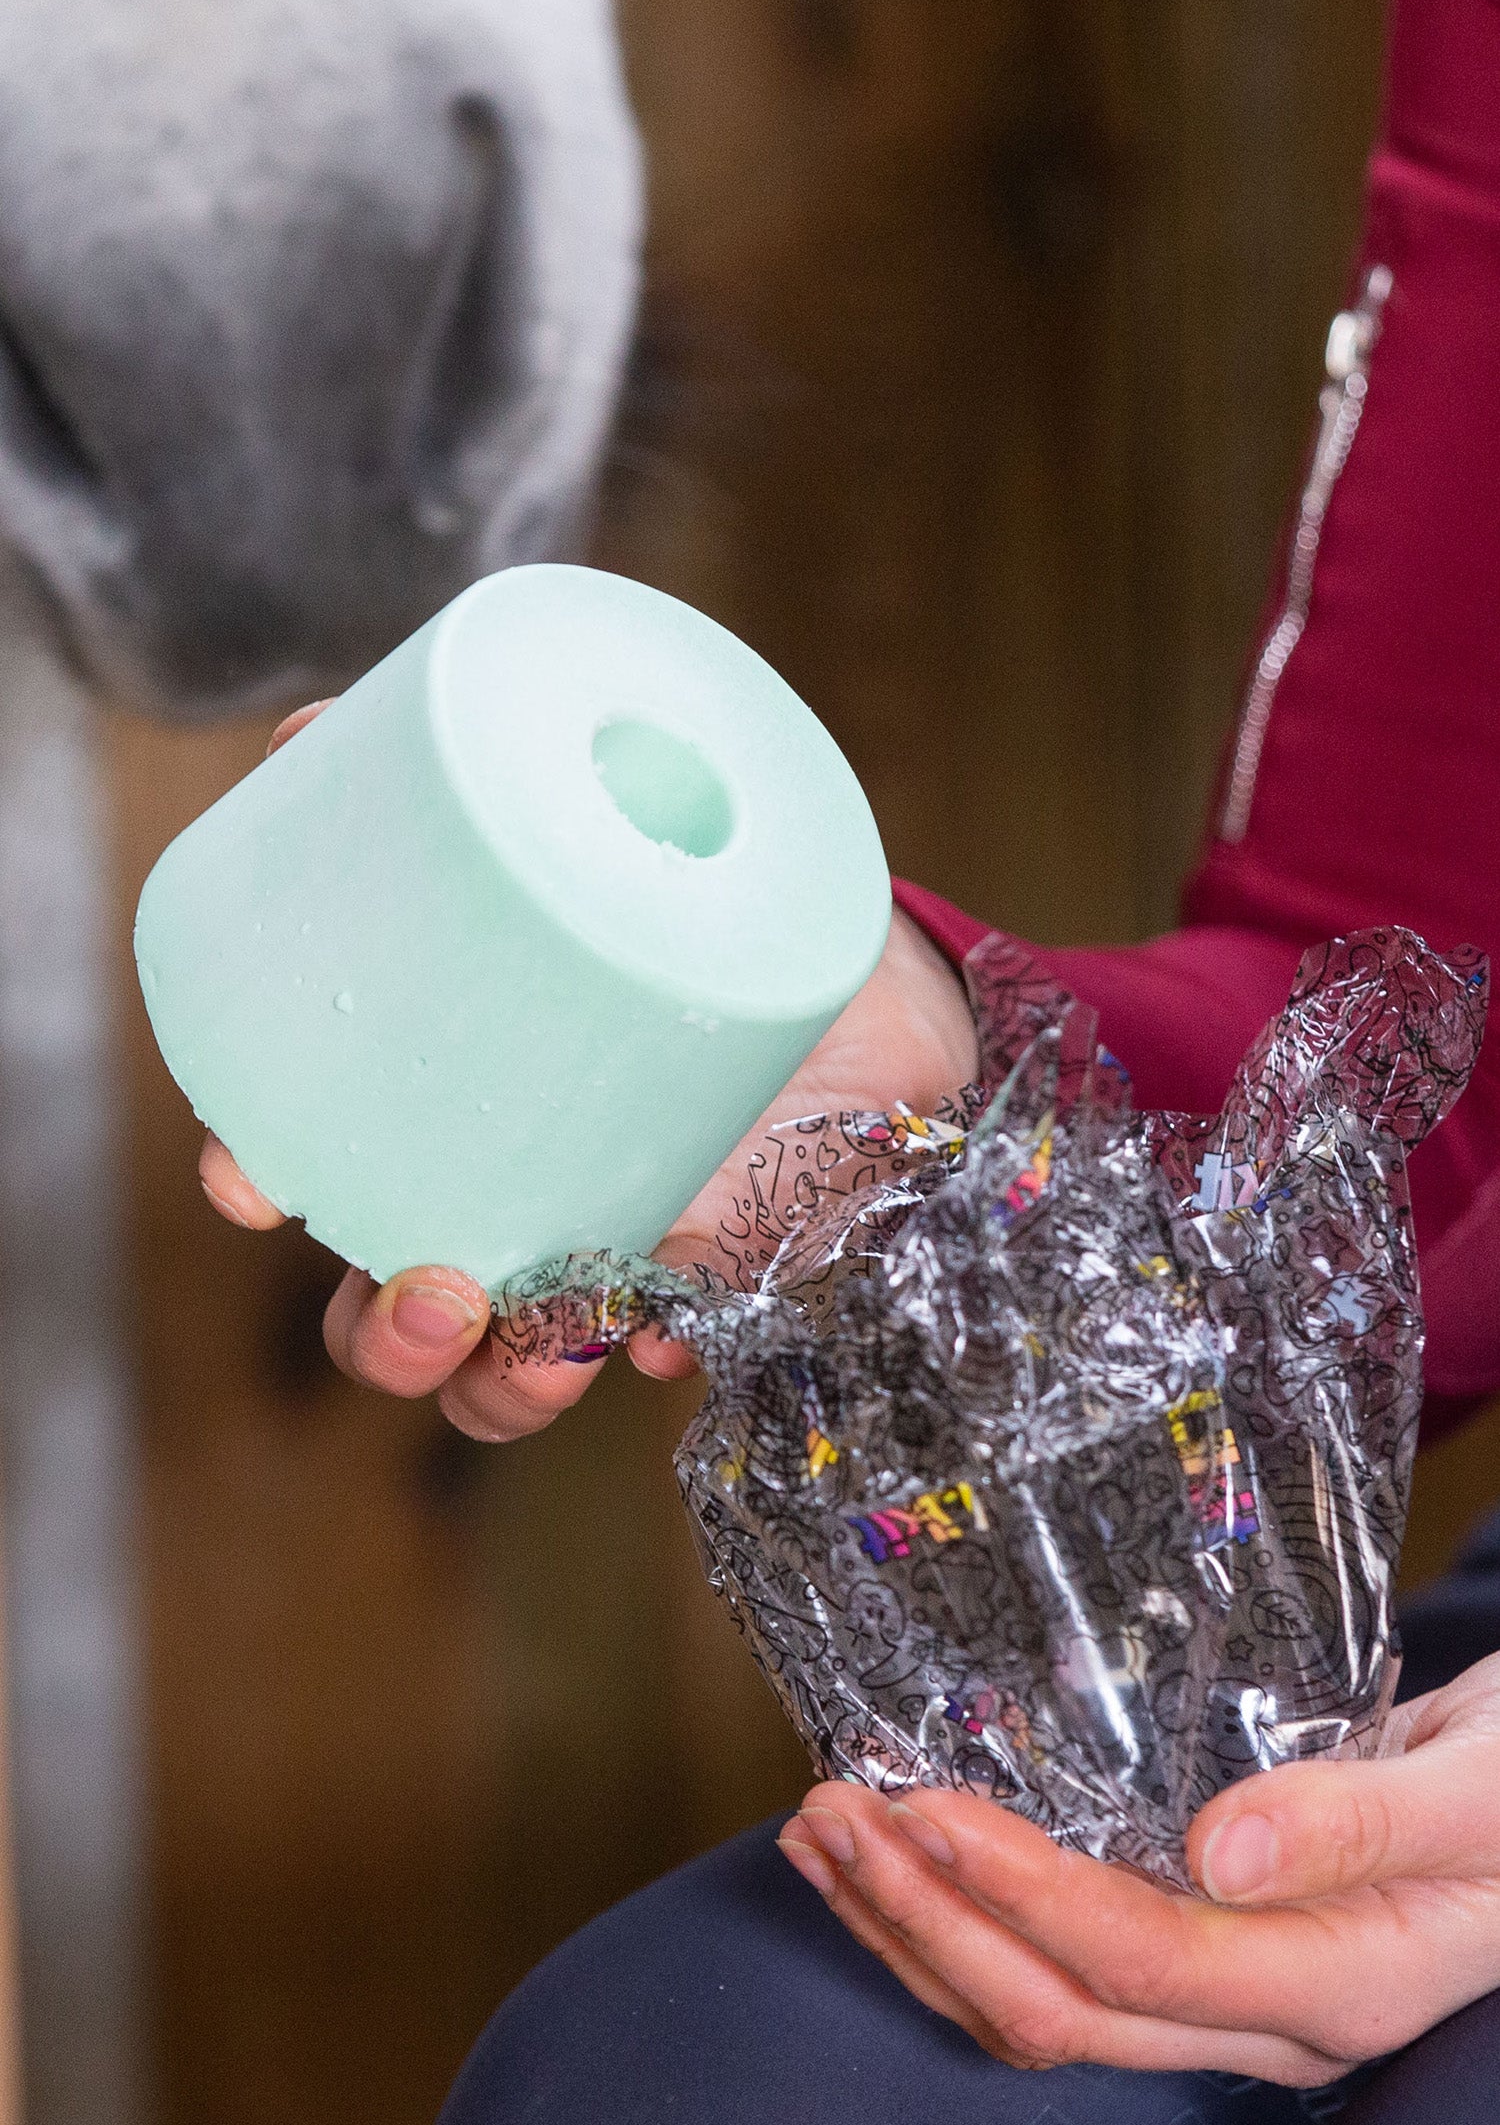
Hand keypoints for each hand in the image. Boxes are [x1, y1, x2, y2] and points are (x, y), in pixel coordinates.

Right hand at [199, 702, 979, 1440]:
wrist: (849, 945)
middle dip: (386, 1337)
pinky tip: (668, 1329)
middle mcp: (509, 1195)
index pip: (320, 1175)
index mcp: (444, 1108)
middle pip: (390, 1321)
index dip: (264, 1185)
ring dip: (496, 1385)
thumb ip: (448, 780)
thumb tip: (300, 739)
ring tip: (547, 1339)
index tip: (253, 1180)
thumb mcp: (572, 832)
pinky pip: (659, 1351)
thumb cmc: (683, 895)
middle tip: (436, 1286)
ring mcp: (604, 1247)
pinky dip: (652, 1352)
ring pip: (504, 1376)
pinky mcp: (711, 1274)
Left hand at [777, 1650, 1499, 2084]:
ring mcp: (1227, 1991)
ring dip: (918, 1922)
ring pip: (1040, 1999)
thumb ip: (1359, 1822)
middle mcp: (1264, 2014)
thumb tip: (1218, 1849)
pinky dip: (961, 1907)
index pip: (1144, 1965)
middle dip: (930, 1918)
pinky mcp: (1201, 1941)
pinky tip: (898, 1847)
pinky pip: (1060, 1957)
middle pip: (1061, 2004)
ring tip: (822, 1834)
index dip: (1025, 1896)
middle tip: (836, 1817)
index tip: (928, 1812)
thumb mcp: (1481, 1794)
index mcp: (1334, 1987)